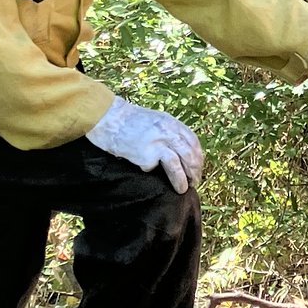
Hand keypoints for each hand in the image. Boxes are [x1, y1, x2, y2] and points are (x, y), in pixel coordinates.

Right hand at [86, 96, 205, 192]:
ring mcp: (158, 143)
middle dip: (194, 170)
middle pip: (190, 155)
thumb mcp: (157, 120)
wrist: (110, 118)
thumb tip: (182, 151)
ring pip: (178, 165)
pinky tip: (148, 171)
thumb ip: (170, 132)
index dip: (198, 157)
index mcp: (172, 123)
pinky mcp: (146, 154)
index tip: (198, 167)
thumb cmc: (131, 121)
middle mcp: (169, 132)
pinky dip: (152, 171)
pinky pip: (153, 168)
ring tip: (183, 189)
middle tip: (194, 181)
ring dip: (183, 179)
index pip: (193, 142)